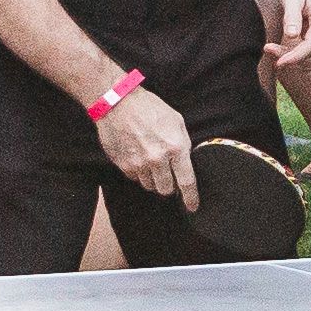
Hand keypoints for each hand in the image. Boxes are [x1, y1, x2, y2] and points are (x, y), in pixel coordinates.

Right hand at [92, 70, 201, 207]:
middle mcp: (157, 159)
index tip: (193, 207)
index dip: (191, 198)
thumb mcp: (176, 121)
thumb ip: (183, 143)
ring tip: (150, 160)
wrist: (118, 103)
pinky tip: (137, 156)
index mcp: (175, 147)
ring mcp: (139, 163)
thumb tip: (186, 162)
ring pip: (150, 185)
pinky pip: (134, 178)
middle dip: (169, 186)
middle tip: (167, 174)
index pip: (187, 181)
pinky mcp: (123, 165)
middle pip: (166, 190)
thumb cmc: (149, 108)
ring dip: (153, 178)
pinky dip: (138, 172)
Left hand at [261, 0, 310, 70]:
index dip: (295, 57)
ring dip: (290, 56)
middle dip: (289, 56)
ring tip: (270, 48)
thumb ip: (292, 16)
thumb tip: (291, 36)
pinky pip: (308, 53)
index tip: (278, 63)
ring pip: (309, 57)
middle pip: (310, 54)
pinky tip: (279, 48)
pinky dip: (294, 54)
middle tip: (267, 49)